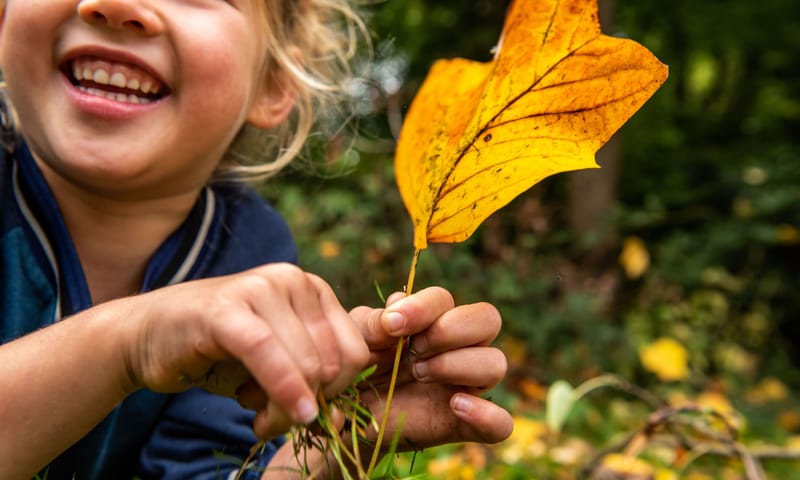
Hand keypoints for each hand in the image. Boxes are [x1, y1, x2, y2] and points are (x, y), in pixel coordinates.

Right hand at [120, 263, 369, 438]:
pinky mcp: (226, 307)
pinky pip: (268, 354)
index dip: (339, 393)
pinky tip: (267, 421)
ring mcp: (259, 288)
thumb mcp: (277, 369)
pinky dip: (279, 391)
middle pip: (333, 362)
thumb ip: (311, 388)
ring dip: (285, 411)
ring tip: (260, 421)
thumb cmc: (218, 354)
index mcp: (312, 289)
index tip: (309, 412)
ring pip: (305, 364)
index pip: (356, 350)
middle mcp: (292, 280)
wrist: (147, 334)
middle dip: (310, 405)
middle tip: (275, 422)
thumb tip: (339, 421)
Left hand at [351, 287, 513, 449]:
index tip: (392, 325)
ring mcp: (464, 386)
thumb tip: (399, 303)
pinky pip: (500, 423)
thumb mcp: (355, 340)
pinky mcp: (463, 424)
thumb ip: (374, 322)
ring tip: (419, 374)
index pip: (445, 299)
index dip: (423, 306)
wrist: (346, 418)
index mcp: (431, 322)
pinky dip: (488, 415)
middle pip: (488, 318)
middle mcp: (457, 348)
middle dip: (450, 329)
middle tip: (415, 349)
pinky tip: (455, 405)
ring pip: (495, 363)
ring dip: (457, 364)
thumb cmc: (355, 369)